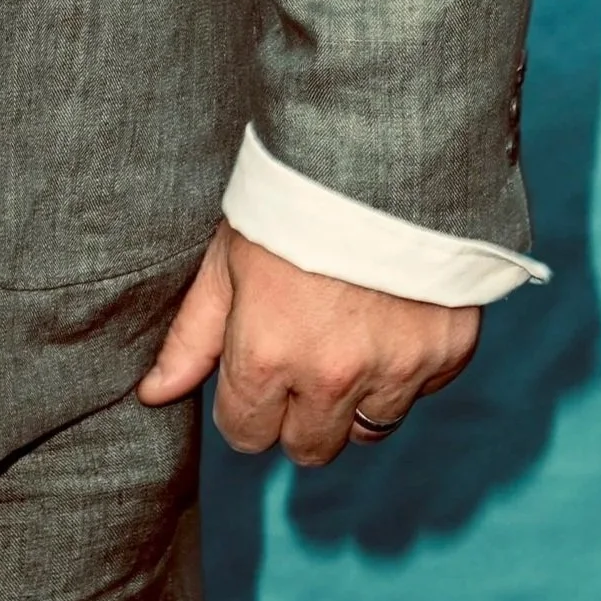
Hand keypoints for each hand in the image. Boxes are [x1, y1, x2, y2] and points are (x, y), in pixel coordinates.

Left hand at [136, 224, 477, 463]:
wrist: (381, 152)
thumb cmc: (289, 199)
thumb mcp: (226, 257)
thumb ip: (192, 336)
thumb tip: (154, 395)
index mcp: (266, 355)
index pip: (245, 433)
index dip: (243, 404)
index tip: (252, 368)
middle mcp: (332, 377)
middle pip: (308, 448)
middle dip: (296, 414)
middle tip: (300, 353)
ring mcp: (395, 370)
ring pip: (368, 430)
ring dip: (354, 398)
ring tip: (346, 332)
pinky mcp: (446, 355)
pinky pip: (420, 391)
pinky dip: (404, 367)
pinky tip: (390, 311)